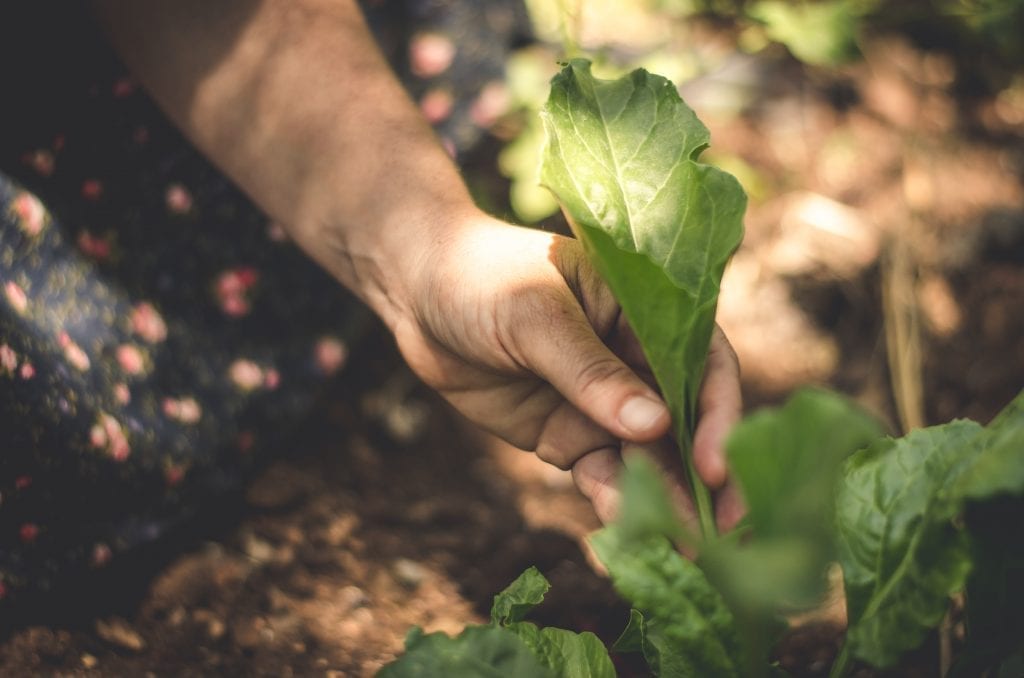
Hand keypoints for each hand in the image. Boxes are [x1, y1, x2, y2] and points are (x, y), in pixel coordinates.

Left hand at [391, 212, 742, 528]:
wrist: (417, 295)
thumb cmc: (482, 278)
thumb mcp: (536, 317)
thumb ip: (591, 372)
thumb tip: (655, 427)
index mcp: (645, 313)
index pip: (703, 366)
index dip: (716, 417)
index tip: (714, 469)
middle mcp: (635, 362)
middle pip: (685, 424)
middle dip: (704, 478)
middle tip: (724, 533)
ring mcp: (602, 404)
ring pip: (647, 460)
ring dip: (666, 503)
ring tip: (683, 552)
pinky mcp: (569, 437)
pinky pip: (603, 476)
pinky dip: (616, 505)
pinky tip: (629, 535)